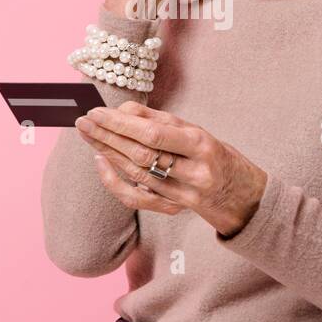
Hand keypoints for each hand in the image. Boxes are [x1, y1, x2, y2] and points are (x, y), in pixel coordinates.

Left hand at [74, 101, 267, 237]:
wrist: (238, 191)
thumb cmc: (211, 152)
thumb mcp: (193, 128)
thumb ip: (156, 119)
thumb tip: (120, 110)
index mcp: (200, 144)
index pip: (152, 134)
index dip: (120, 123)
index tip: (96, 112)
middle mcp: (193, 172)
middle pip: (140, 155)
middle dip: (107, 136)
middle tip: (83, 122)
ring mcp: (183, 196)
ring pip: (135, 174)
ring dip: (106, 153)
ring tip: (88, 135)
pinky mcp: (172, 210)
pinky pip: (136, 198)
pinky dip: (114, 181)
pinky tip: (101, 162)